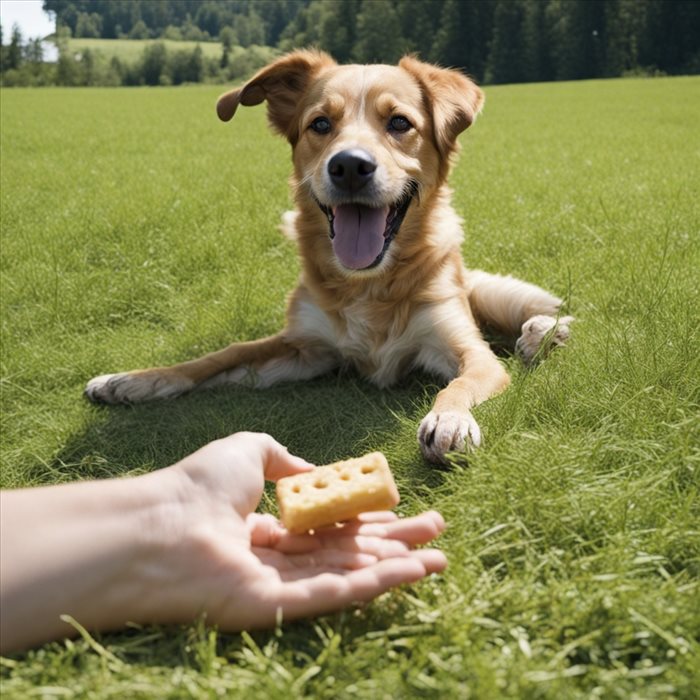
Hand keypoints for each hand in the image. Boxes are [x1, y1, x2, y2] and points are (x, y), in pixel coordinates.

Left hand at [153, 432, 446, 628]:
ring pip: (349, 575)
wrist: (160, 524)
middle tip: (436, 536)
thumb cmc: (198, 484)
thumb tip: (314, 471)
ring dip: (395, 568)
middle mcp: (277, 557)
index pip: (327, 524)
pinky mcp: (278, 608)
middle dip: (393, 543)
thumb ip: (283, 458)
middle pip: (347, 550)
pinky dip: (374, 585)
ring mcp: (279, 585)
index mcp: (267, 525)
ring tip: (438, 561)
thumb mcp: (248, 450)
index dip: (366, 517)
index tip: (399, 509)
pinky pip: (334, 595)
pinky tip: (408, 573)